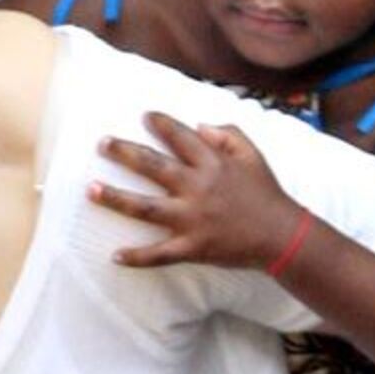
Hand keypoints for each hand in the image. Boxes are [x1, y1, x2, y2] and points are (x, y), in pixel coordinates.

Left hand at [88, 111, 298, 270]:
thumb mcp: (253, 155)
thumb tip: (199, 125)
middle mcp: (197, 188)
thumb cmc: (267, 194)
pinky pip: (159, 254)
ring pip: (146, 208)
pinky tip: (114, 256)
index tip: (143, 116)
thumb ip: (228, 135)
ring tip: (91, 189)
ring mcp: (192, 219)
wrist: (282, 236)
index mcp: (212, 164)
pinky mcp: (192, 247)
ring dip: (116, 198)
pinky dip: (137, 257)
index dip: (160, 124)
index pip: (180, 137)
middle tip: (102, 144)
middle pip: (153, 167)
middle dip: (124, 153)